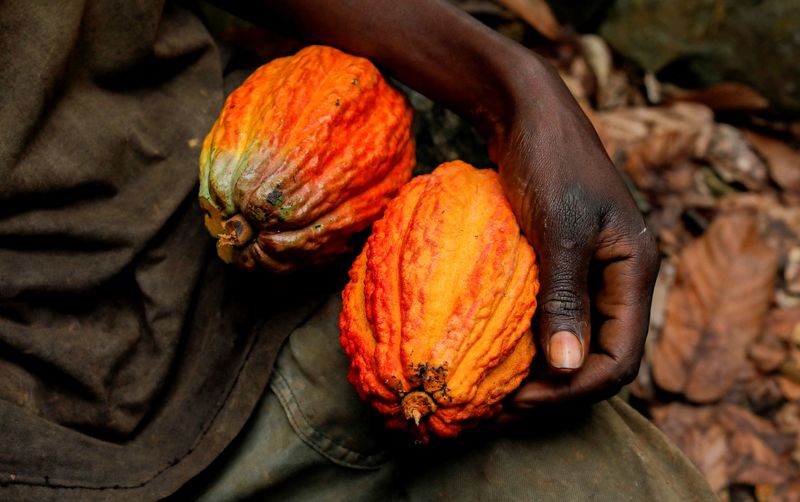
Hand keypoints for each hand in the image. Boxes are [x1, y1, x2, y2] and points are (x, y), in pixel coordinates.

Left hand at [226, 0, 659, 406]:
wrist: (528, 111)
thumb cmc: (548, 159)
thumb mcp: (559, 227)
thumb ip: (566, 298)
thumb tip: (567, 370)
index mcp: (633, 273)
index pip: (620, 360)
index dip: (574, 391)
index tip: (521, 401)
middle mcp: (617, 281)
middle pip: (596, 360)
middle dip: (554, 391)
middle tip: (501, 407)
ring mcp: (589, 274)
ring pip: (572, 343)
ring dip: (538, 371)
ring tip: (493, 389)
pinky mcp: (561, 265)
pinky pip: (551, 318)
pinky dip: (527, 342)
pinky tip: (491, 351)